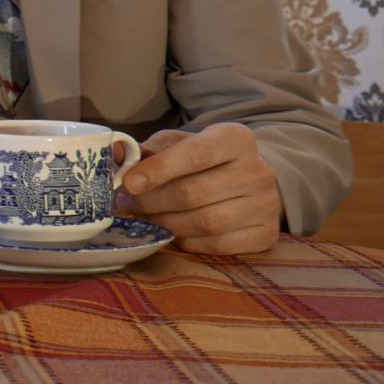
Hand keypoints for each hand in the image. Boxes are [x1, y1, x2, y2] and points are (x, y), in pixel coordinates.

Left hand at [117, 124, 281, 254]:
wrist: (247, 180)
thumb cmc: (203, 161)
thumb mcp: (179, 144)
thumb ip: (148, 150)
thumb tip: (117, 153)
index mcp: (236, 139)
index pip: (194, 155)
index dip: (157, 170)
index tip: (128, 183)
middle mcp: (258, 170)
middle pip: (194, 193)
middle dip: (152, 202)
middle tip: (127, 204)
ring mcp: (266, 204)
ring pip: (206, 222)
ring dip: (166, 223)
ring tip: (145, 218)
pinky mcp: (267, 234)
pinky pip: (218, 245)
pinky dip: (188, 242)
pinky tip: (174, 231)